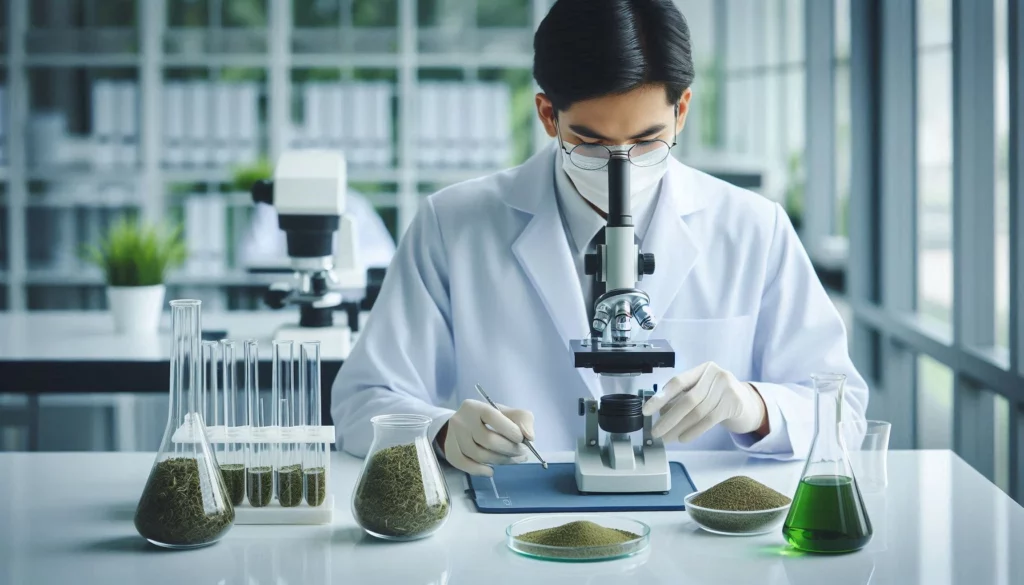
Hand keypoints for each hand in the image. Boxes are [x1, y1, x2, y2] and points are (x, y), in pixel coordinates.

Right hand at [441, 399, 535, 476]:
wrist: (469, 424)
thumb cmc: (495, 419)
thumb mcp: (511, 414)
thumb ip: (524, 421)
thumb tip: (529, 437)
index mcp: (476, 407)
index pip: (492, 416)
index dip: (509, 430)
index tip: (522, 439)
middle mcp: (460, 420)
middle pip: (486, 439)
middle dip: (508, 449)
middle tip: (521, 453)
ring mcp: (453, 436)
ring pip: (478, 454)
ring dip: (500, 461)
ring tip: (512, 460)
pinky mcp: (450, 450)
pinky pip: (464, 465)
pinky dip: (479, 471)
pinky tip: (491, 471)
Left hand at [642, 362, 767, 442]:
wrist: (748, 403)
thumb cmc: (718, 396)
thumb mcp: (701, 391)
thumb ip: (682, 398)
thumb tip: (659, 414)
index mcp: (702, 368)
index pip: (677, 382)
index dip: (660, 397)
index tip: (646, 410)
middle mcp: (715, 374)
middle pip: (687, 400)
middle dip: (668, 418)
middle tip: (656, 432)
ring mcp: (727, 388)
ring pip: (697, 412)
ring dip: (679, 428)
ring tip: (667, 438)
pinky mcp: (734, 403)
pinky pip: (708, 420)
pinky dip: (693, 431)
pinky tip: (683, 438)